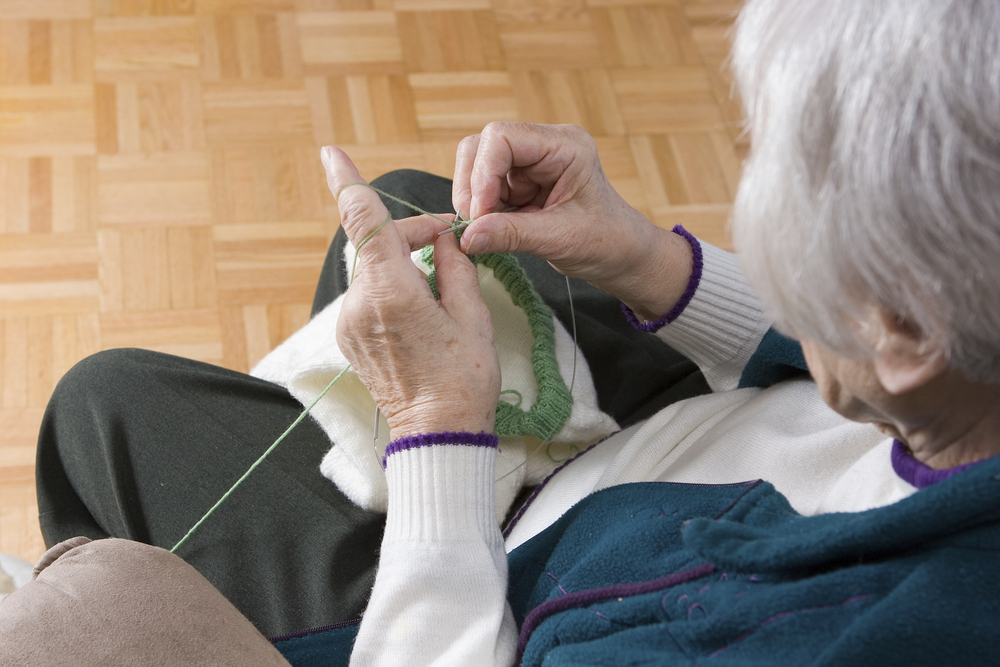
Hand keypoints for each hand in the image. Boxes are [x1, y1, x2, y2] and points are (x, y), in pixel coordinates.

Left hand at [322, 146, 500, 437]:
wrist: (438, 434)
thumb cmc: (463, 379)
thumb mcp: (473, 316)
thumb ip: (454, 266)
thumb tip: (441, 239)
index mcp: (392, 292)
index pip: (363, 223)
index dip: (347, 183)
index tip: (331, 153)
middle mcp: (361, 305)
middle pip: (375, 245)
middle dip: (409, 235)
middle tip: (449, 244)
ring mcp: (350, 324)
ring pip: (373, 270)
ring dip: (401, 263)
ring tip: (440, 287)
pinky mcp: (350, 338)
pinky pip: (369, 295)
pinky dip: (392, 287)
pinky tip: (421, 310)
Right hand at [452, 122, 692, 321]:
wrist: (621, 255)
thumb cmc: (607, 241)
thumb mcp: (560, 239)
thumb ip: (512, 234)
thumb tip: (467, 236)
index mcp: (565, 146)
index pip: (502, 137)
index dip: (482, 174)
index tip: (480, 214)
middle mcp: (544, 147)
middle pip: (482, 148)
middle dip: (473, 188)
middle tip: (476, 226)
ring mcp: (529, 165)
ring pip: (476, 169)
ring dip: (475, 202)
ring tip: (489, 232)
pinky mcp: (519, 184)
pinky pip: (483, 191)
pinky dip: (481, 213)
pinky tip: (494, 232)